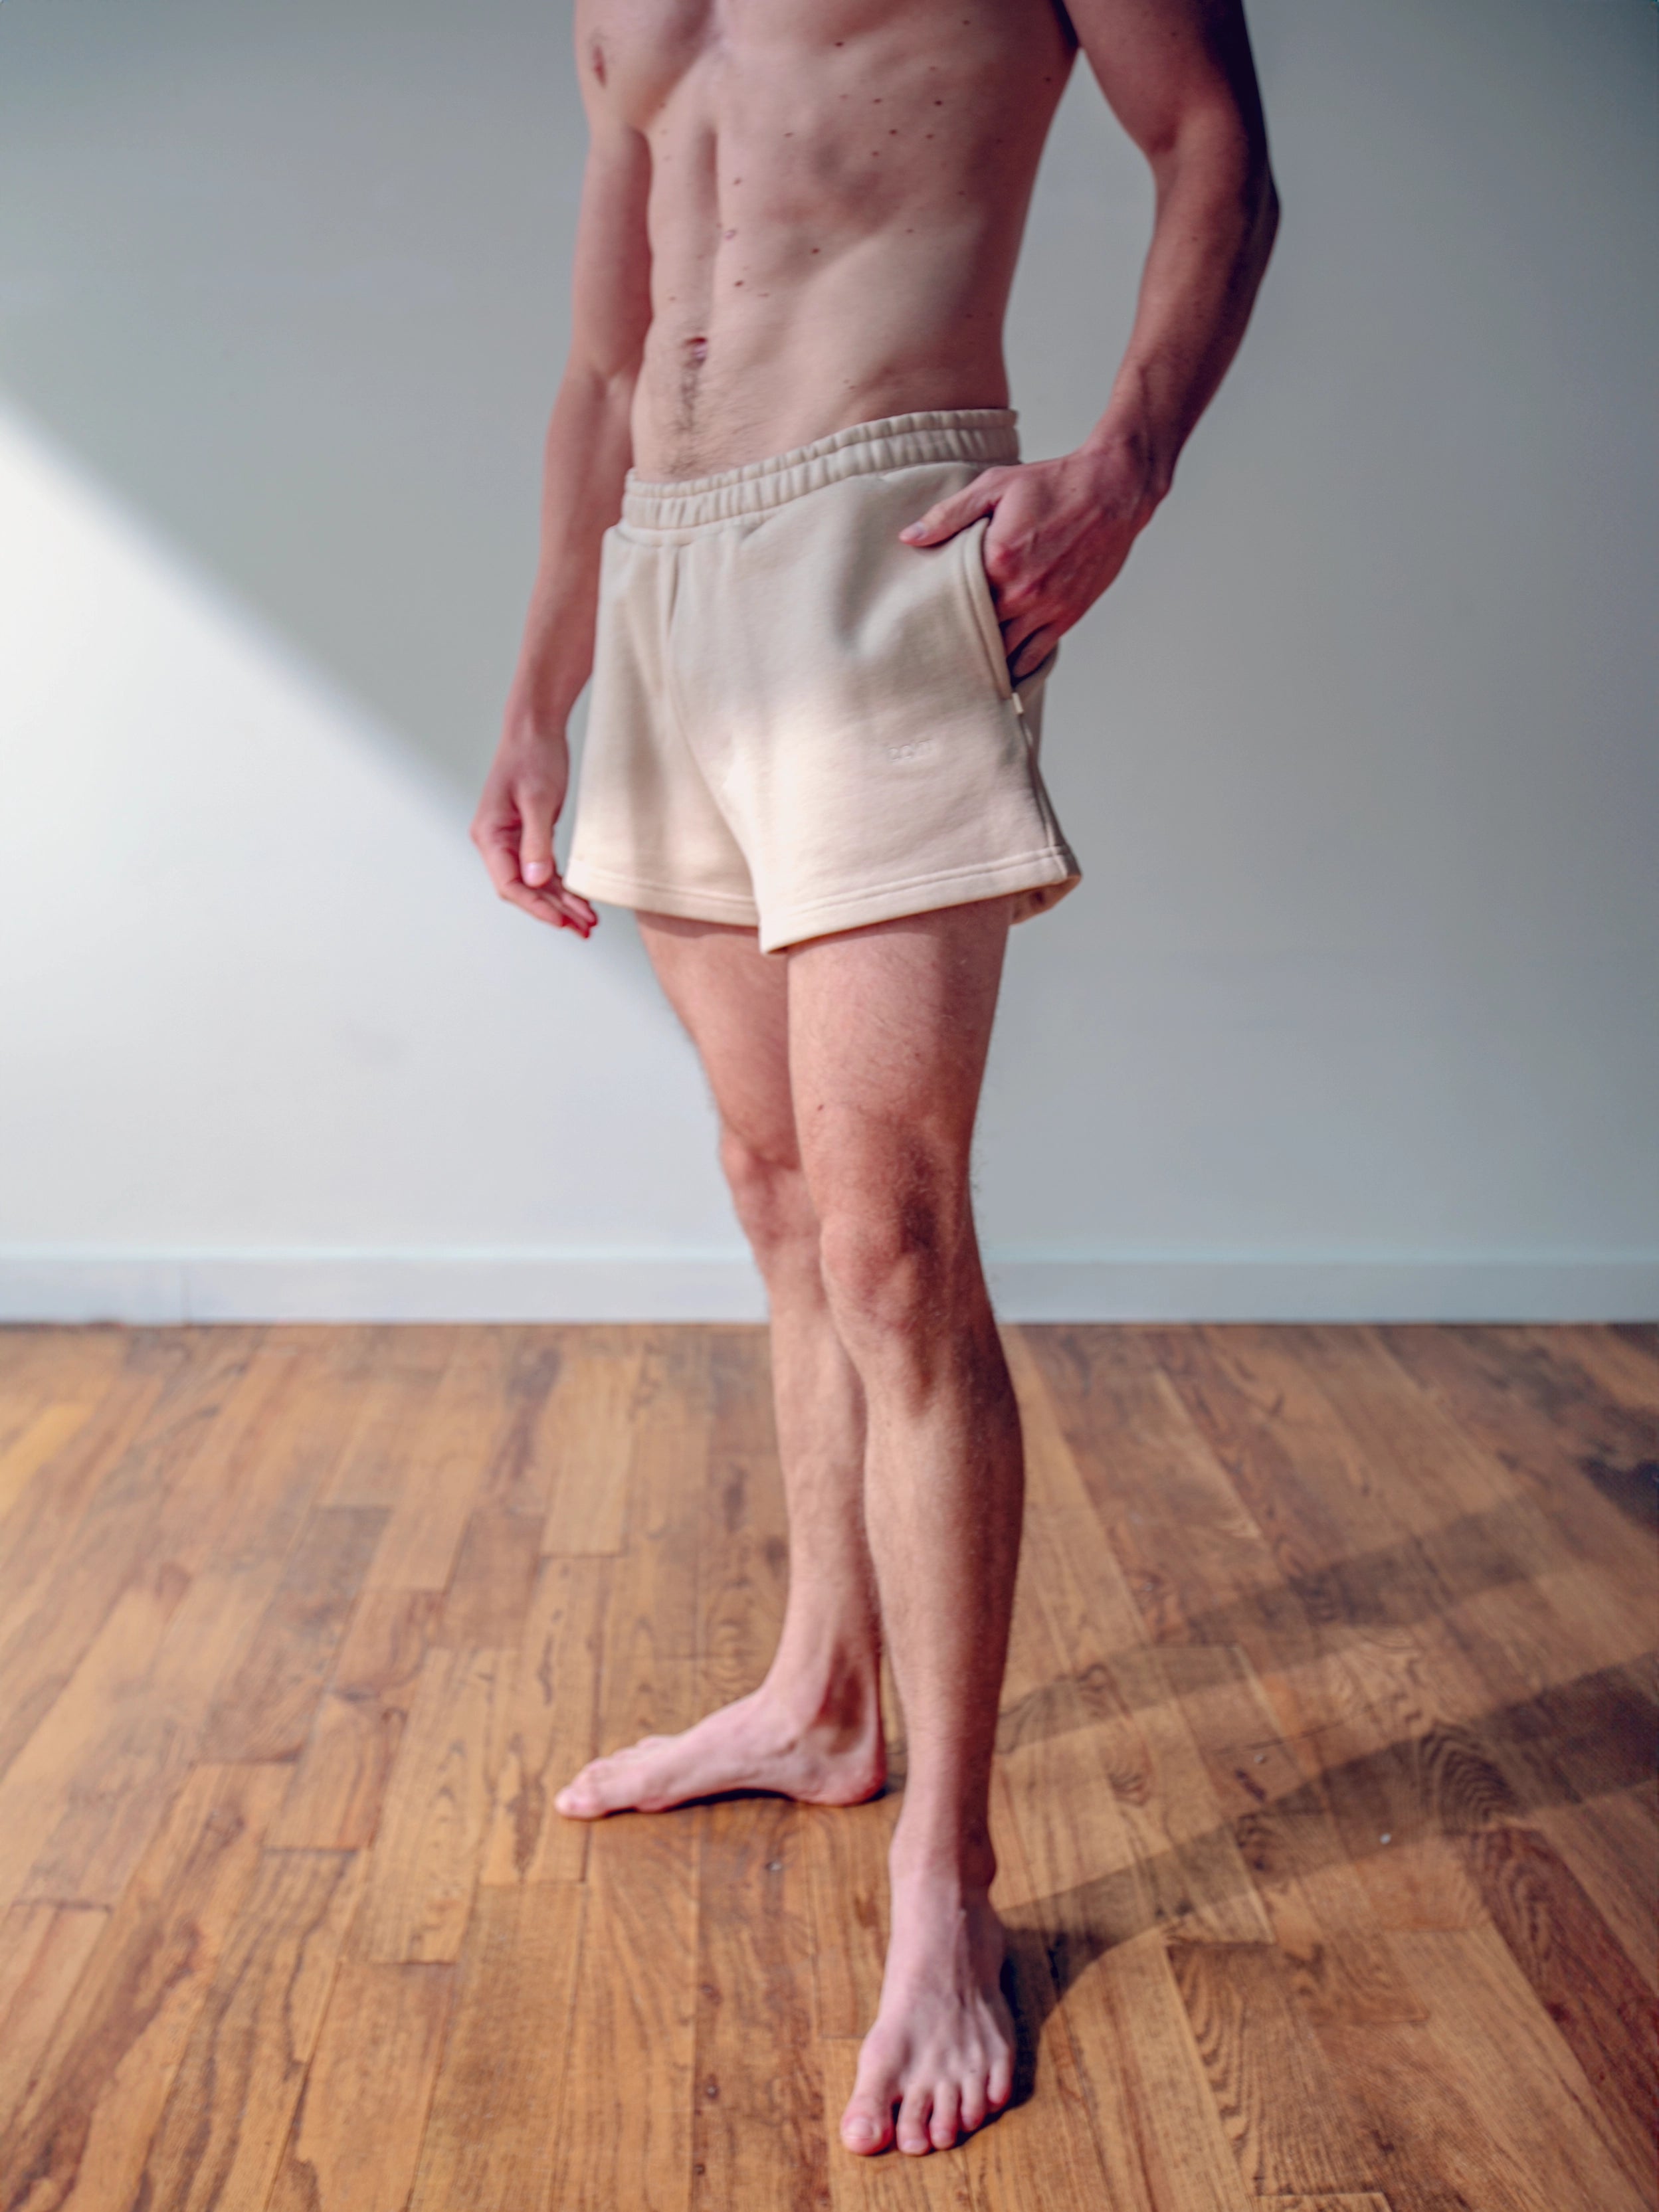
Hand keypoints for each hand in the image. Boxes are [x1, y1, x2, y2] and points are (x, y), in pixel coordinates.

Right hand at [470, 704, 597, 935]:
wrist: (535, 728)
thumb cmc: (533, 757)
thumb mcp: (538, 800)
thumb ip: (536, 842)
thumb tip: (535, 882)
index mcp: (489, 835)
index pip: (509, 884)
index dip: (536, 906)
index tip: (562, 921)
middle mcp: (496, 842)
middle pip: (523, 890)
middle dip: (553, 911)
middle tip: (584, 929)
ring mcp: (511, 840)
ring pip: (535, 883)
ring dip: (561, 903)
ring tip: (587, 923)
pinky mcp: (528, 835)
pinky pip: (542, 869)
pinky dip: (561, 886)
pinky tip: (578, 900)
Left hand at [899, 443, 1159, 681]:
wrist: (1113, 489)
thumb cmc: (1054, 484)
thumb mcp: (995, 486)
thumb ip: (949, 515)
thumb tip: (910, 538)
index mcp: (998, 560)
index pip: (954, 601)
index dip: (937, 612)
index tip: (922, 619)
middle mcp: (1022, 592)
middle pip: (977, 633)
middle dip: (957, 641)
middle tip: (936, 649)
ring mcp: (1046, 609)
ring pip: (1004, 652)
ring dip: (985, 659)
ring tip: (963, 665)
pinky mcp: (1067, 616)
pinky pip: (1035, 656)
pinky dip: (1016, 665)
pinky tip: (1000, 669)